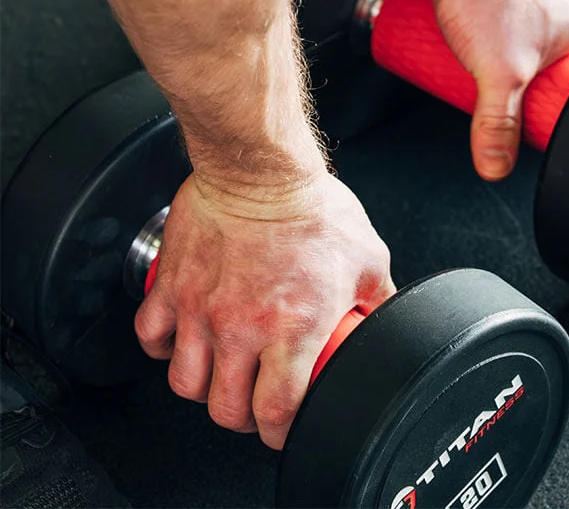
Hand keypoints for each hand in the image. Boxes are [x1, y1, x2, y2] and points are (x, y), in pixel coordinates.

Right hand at [135, 170, 393, 449]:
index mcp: (292, 329)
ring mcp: (201, 311)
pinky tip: (181, 339)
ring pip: (186, 383)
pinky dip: (162, 347)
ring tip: (220, 377)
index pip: (276, 413)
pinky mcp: (172, 286)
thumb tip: (386, 315)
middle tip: (253, 404)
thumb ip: (375, 296)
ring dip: (203, 388)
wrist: (261, 167)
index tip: (285, 427)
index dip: (280, 432)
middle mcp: (242, 329)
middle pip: (227, 410)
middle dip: (243, 418)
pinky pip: (151, 337)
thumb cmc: (311, 206)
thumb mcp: (366, 256)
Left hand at [408, 0, 568, 180]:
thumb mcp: (502, 73)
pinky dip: (488, 44)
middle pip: (560, 67)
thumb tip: (497, 163)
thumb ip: (500, 124)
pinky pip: (502, 29)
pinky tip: (470, 56)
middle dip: (536, 89)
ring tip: (490, 82)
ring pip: (528, 47)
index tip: (560, 124)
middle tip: (519, 108)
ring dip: (508, 64)